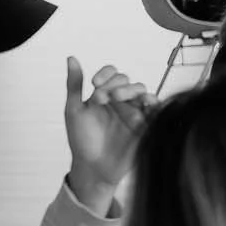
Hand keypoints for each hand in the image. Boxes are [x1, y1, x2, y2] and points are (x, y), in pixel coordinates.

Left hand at [64, 58, 155, 211]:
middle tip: (105, 97)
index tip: (94, 84)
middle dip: (116, 84)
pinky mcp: (145, 125)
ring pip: (142, 91)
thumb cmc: (81, 140)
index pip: (112, 74)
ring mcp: (134, 113)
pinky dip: (153, 102)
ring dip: (132, 90)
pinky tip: (144, 103)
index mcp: (105, 96)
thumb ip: (74, 85)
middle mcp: (121, 102)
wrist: (92, 167)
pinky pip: (155, 109)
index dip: (105, 74)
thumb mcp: (74, 110)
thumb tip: (71, 58)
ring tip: (119, 98)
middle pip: (127, 81)